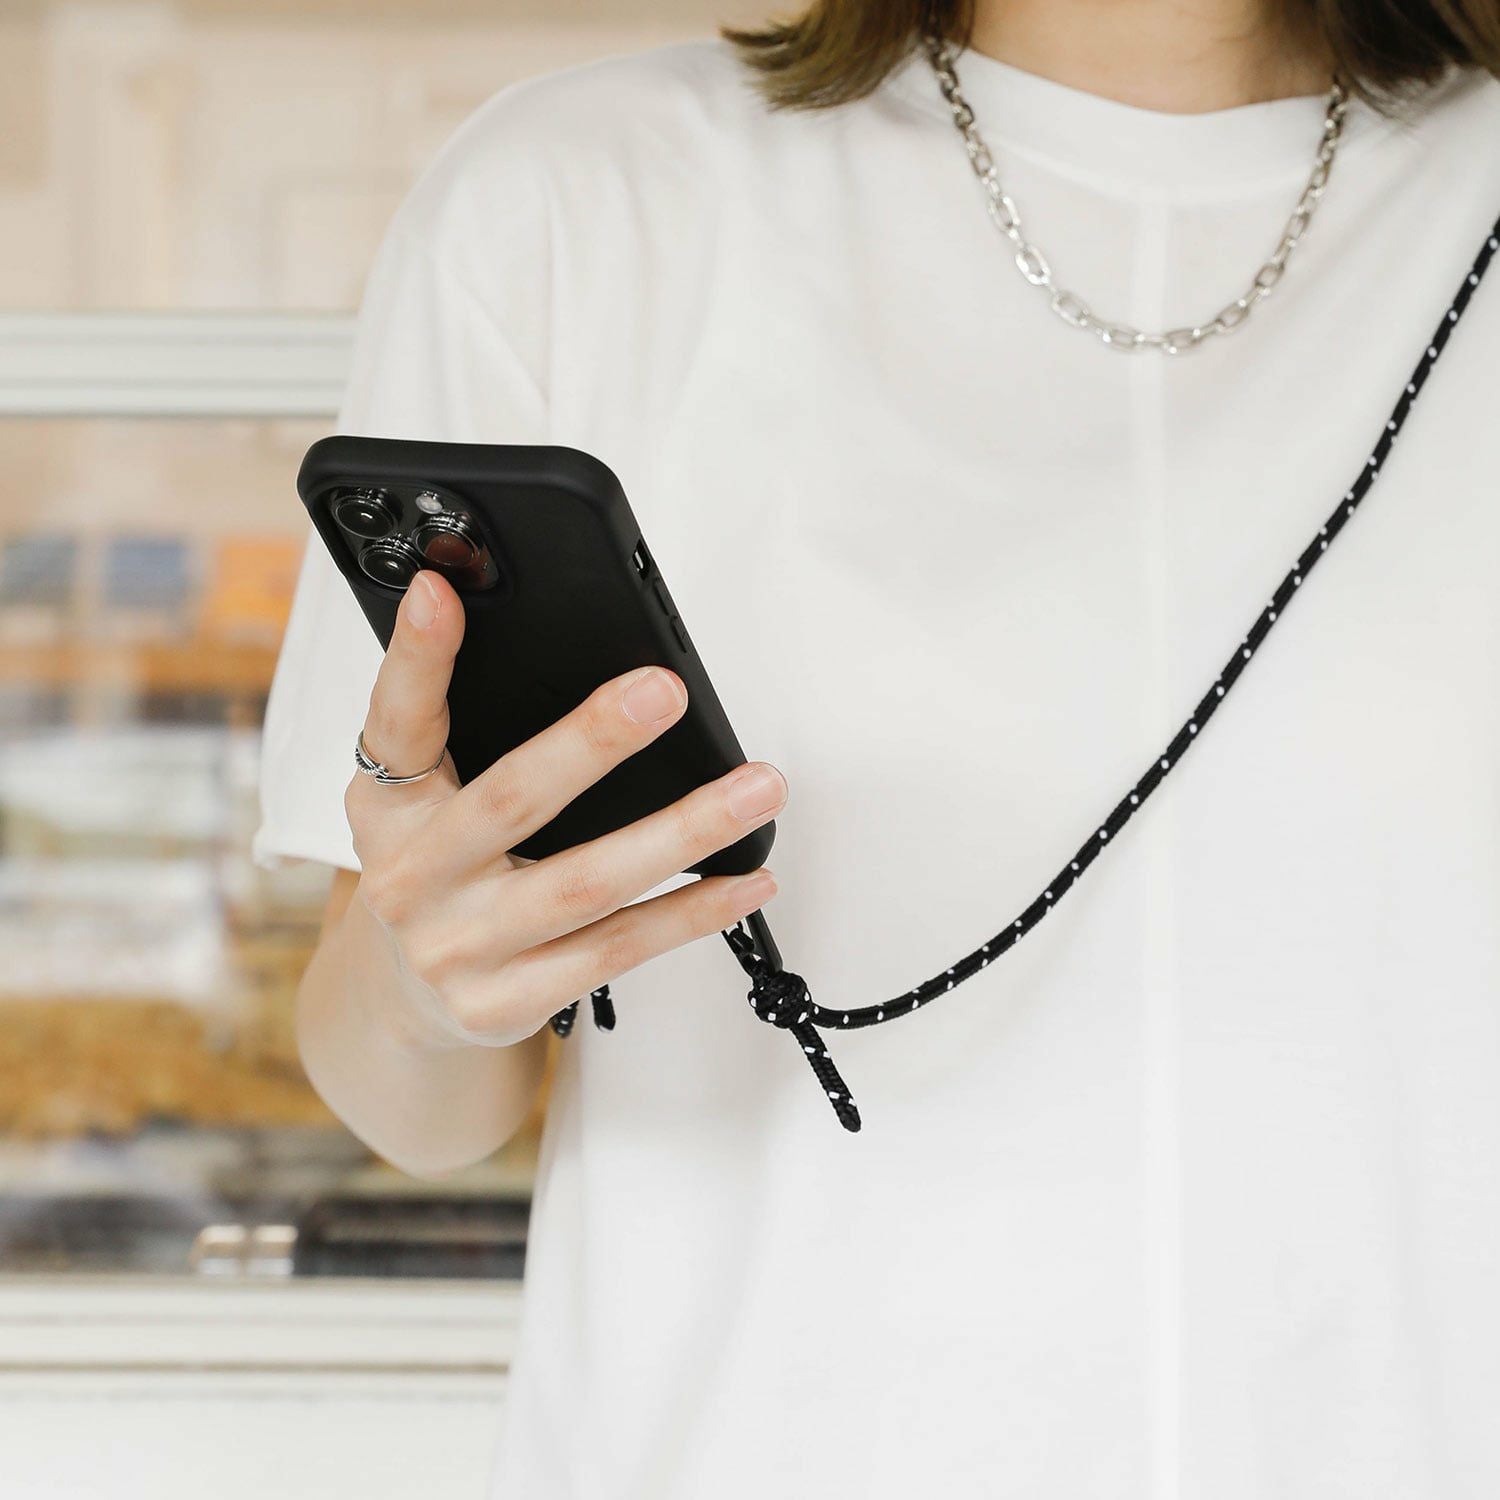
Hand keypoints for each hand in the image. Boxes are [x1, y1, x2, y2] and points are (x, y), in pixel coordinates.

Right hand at [342, 568, 784, 1049]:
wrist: (408, 999)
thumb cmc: (437, 870)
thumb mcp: (422, 795)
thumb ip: (458, 722)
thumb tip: (517, 624)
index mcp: (388, 807)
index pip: (396, 722)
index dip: (416, 657)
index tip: (442, 593)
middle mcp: (410, 879)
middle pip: (512, 801)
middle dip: (592, 742)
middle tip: (664, 691)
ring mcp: (458, 948)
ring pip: (588, 884)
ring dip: (684, 831)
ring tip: (757, 788)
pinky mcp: (505, 1002)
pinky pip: (617, 950)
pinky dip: (691, 912)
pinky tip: (744, 879)